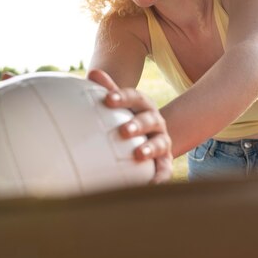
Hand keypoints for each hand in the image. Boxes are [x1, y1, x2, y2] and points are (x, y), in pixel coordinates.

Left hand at [88, 69, 172, 183]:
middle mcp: (156, 122)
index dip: (122, 97)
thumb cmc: (127, 117)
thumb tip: (93, 72)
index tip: (108, 99)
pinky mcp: (164, 161)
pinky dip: (160, 177)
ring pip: (160, 143)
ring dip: (150, 148)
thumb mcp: (119, 103)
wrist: (148, 137)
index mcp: (143, 105)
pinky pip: (164, 170)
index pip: (135, 97)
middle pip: (149, 120)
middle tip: (123, 131)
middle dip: (137, 125)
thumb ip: (108, 89)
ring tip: (138, 155)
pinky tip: (151, 185)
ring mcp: (162, 141)